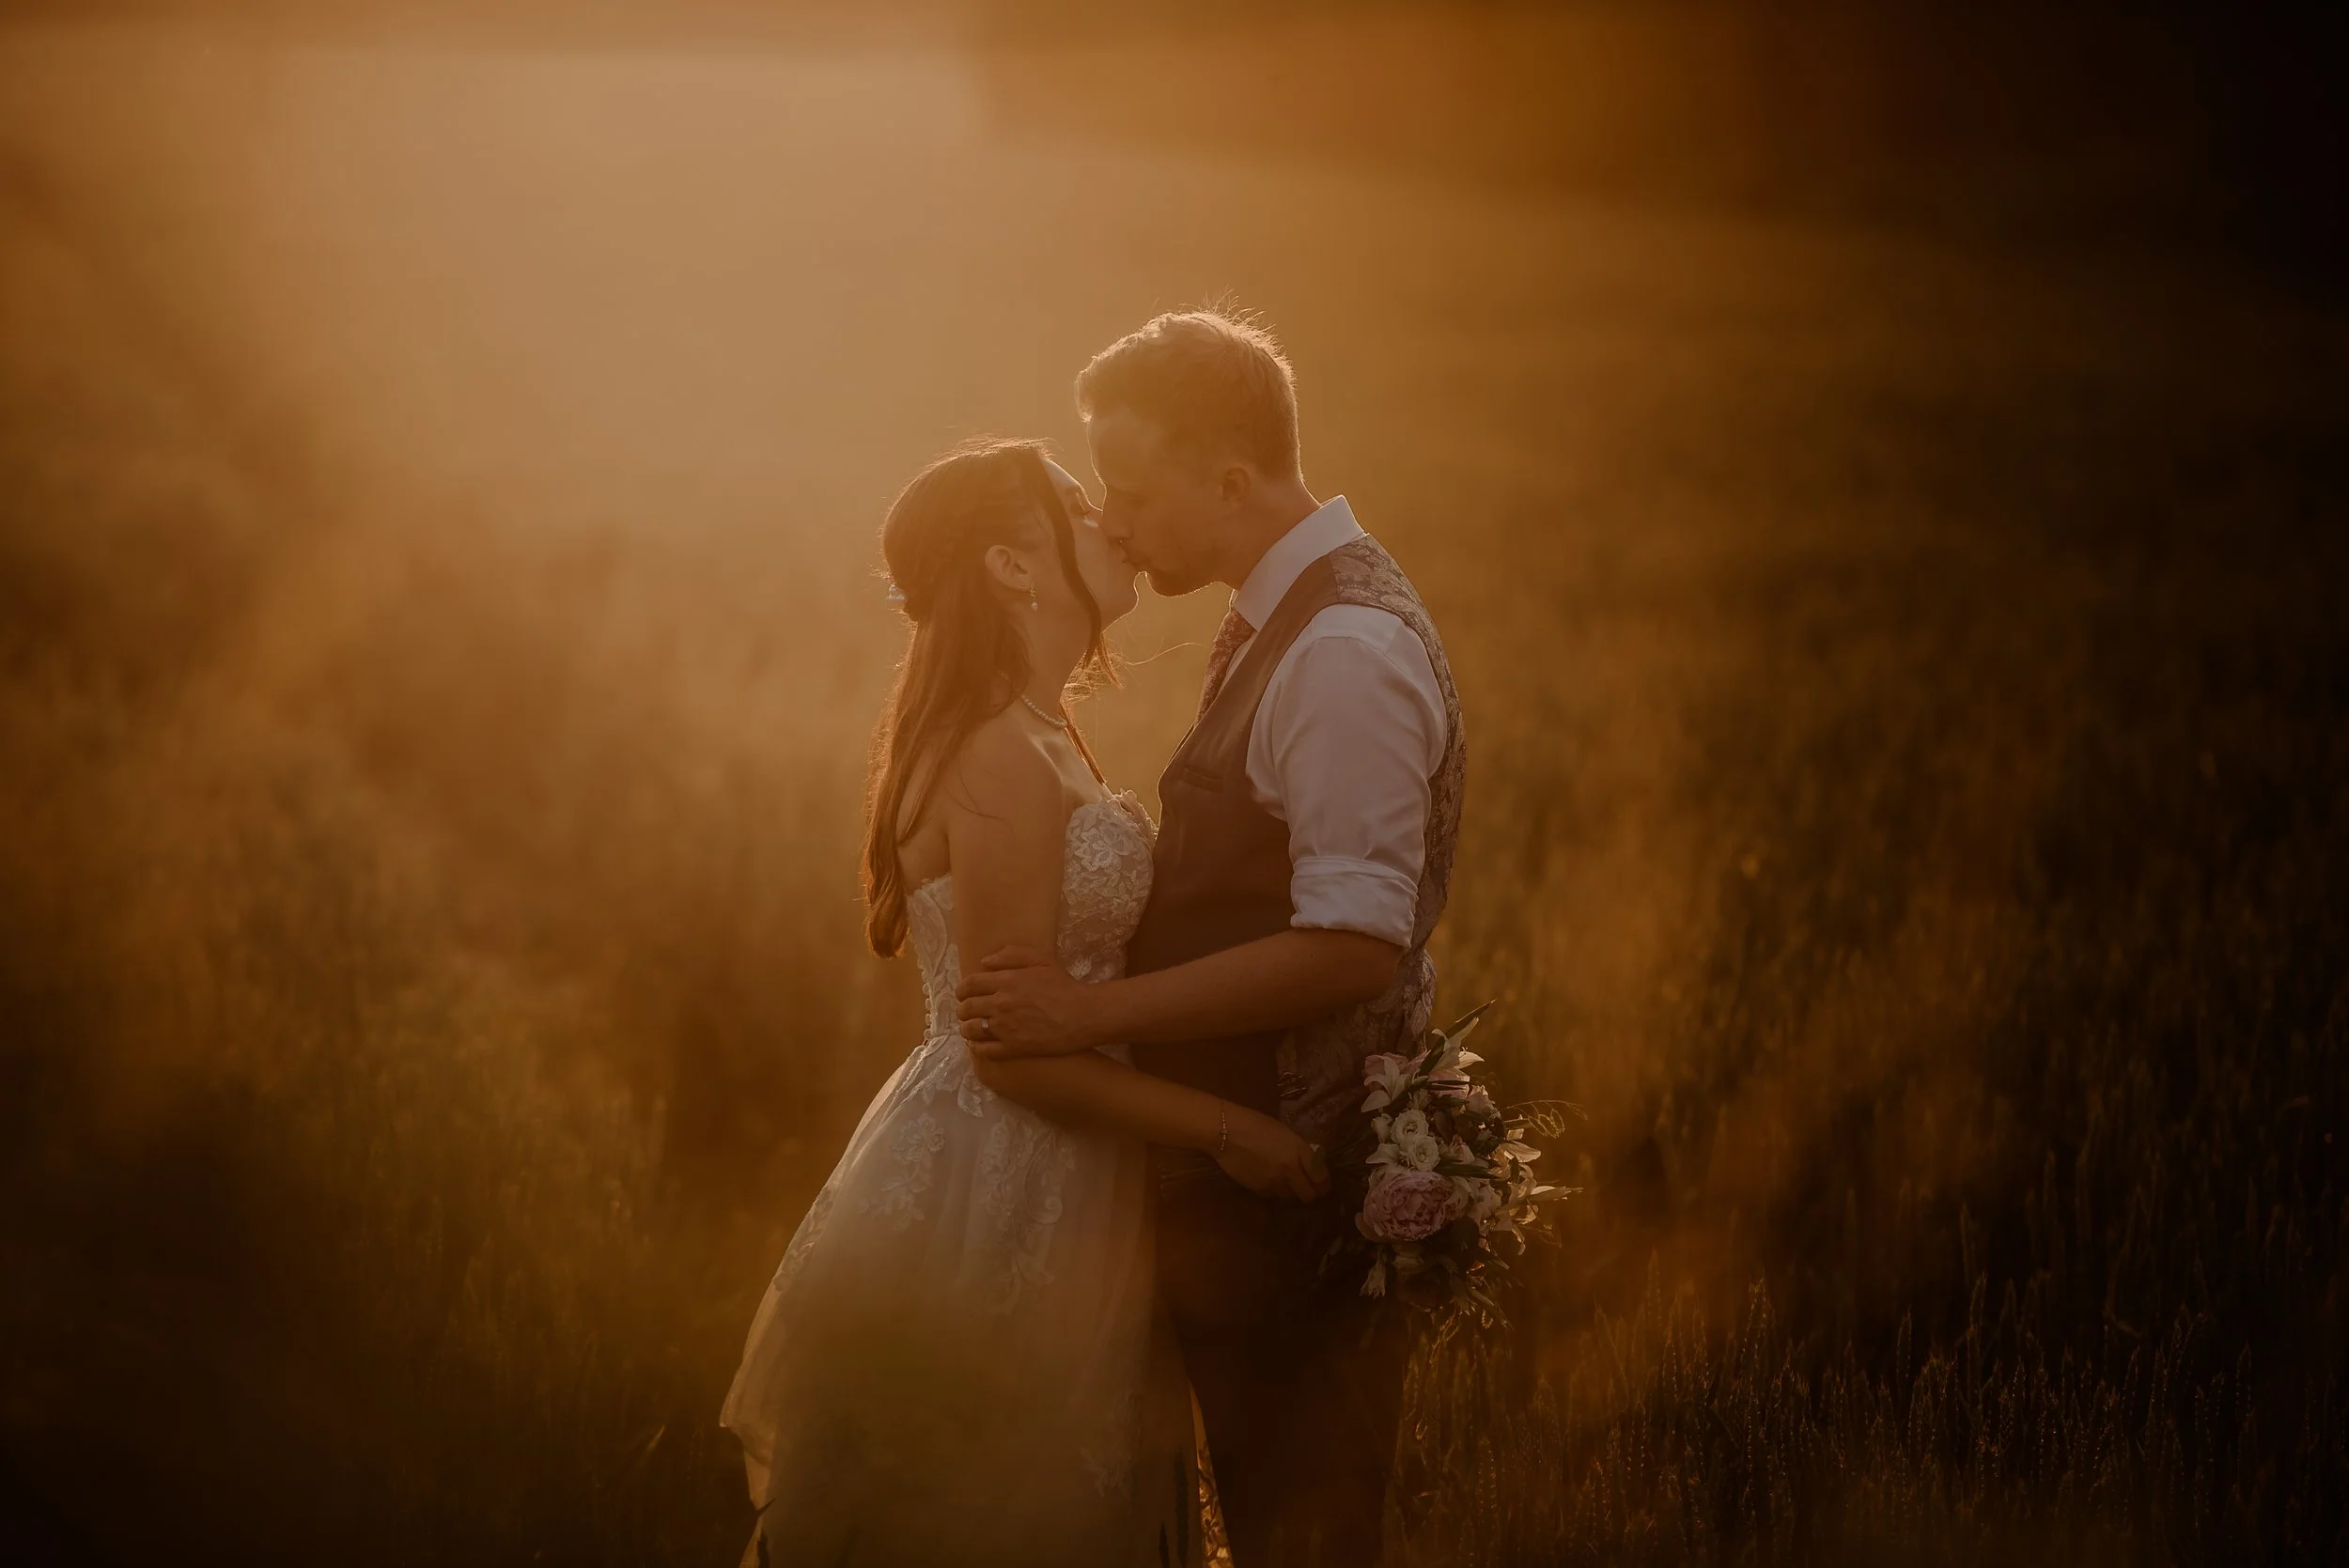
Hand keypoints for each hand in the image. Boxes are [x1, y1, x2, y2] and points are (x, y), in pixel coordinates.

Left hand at [957, 947, 1105, 1057]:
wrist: (1083, 1014)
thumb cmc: (1063, 985)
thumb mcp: (1040, 959)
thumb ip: (1011, 955)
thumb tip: (985, 962)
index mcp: (1004, 981)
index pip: (969, 985)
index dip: (961, 990)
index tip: (963, 994)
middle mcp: (999, 1004)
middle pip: (966, 1008)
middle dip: (962, 1009)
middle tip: (966, 1012)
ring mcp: (1004, 1028)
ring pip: (971, 1030)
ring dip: (966, 1029)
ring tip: (970, 1029)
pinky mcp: (1013, 1048)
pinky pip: (984, 1050)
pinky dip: (976, 1048)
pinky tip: (978, 1045)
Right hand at [1214, 1108, 1329, 1203]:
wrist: (1226, 1132)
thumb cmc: (1255, 1124)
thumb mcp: (1284, 1132)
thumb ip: (1298, 1149)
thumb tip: (1311, 1163)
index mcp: (1299, 1150)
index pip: (1321, 1176)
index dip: (1324, 1185)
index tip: (1324, 1188)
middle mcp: (1290, 1169)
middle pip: (1308, 1195)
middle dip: (1309, 1194)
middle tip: (1306, 1190)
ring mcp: (1274, 1181)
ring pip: (1289, 1197)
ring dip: (1288, 1192)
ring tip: (1282, 1182)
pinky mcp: (1259, 1189)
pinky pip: (1271, 1195)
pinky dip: (1271, 1190)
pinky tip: (1265, 1178)